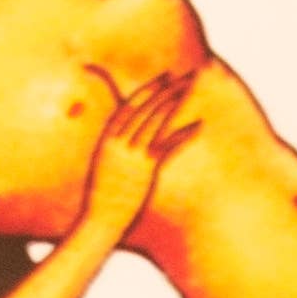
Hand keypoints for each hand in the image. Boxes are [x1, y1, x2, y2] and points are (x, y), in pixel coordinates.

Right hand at [75, 69, 191, 245]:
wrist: (99, 221)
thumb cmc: (102, 198)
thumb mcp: (104, 166)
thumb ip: (115, 149)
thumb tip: (124, 140)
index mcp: (107, 139)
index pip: (129, 106)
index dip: (148, 90)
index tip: (163, 78)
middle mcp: (119, 143)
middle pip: (145, 109)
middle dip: (164, 89)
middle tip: (182, 76)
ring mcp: (132, 155)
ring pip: (156, 121)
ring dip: (173, 102)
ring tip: (189, 89)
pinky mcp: (145, 170)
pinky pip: (167, 146)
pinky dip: (182, 133)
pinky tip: (197, 124)